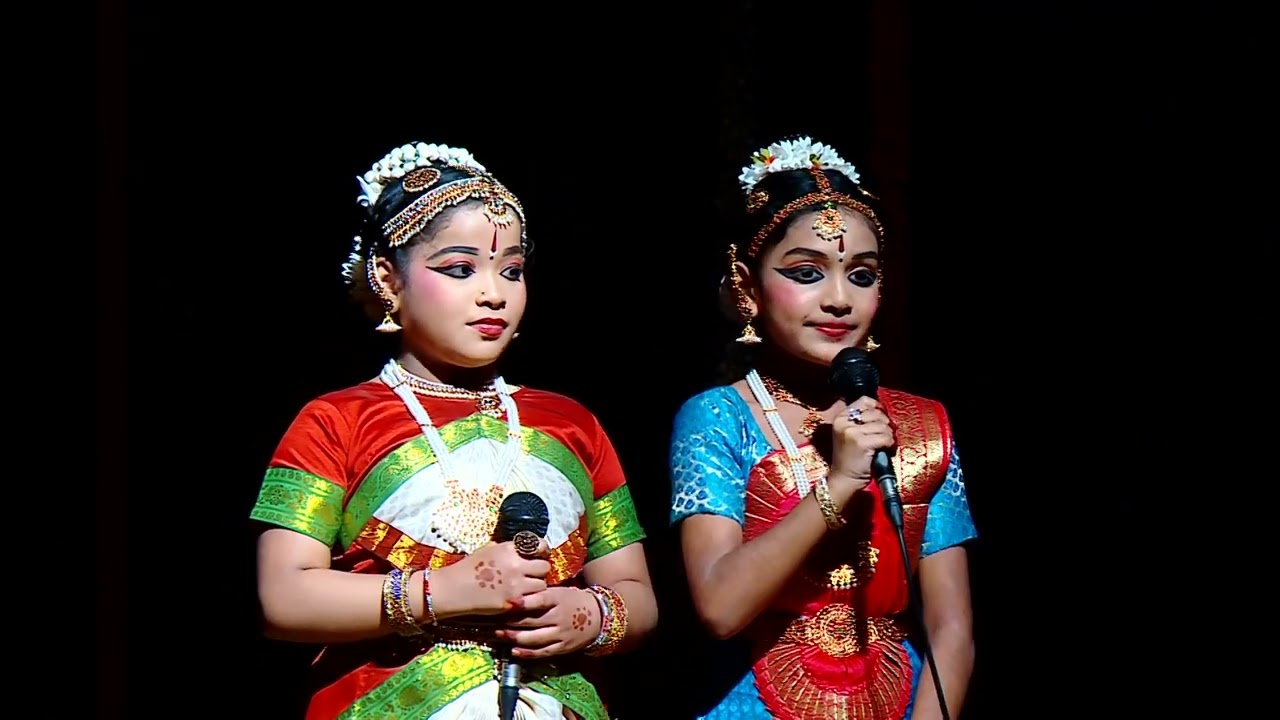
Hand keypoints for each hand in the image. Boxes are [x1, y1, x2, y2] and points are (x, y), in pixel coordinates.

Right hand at [431, 540, 550, 617]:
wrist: (453, 589)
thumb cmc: (467, 569)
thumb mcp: (486, 550)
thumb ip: (506, 549)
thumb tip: (519, 548)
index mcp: (509, 549)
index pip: (539, 545)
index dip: (542, 550)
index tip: (540, 555)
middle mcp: (515, 565)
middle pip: (544, 567)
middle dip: (540, 571)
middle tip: (532, 576)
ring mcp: (515, 585)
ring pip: (542, 585)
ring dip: (536, 588)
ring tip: (526, 590)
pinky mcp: (513, 602)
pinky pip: (533, 601)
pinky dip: (530, 600)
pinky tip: (521, 600)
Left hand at [495, 586, 600, 659]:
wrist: (598, 617)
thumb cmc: (572, 600)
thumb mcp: (559, 591)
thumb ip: (540, 592)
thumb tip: (514, 590)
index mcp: (559, 598)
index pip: (539, 600)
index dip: (522, 602)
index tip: (507, 602)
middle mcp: (559, 617)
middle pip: (531, 621)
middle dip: (510, 622)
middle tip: (491, 620)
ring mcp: (561, 634)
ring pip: (534, 638)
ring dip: (514, 637)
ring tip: (498, 634)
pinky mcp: (562, 648)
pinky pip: (542, 652)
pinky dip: (526, 653)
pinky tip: (513, 650)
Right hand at [828, 396, 894, 487]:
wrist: (844, 479)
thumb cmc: (850, 458)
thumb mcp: (850, 433)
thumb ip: (861, 420)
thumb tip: (883, 411)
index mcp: (840, 417)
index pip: (864, 400)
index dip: (877, 408)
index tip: (882, 419)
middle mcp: (843, 422)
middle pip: (876, 413)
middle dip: (885, 424)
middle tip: (885, 436)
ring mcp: (851, 432)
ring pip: (883, 425)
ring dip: (889, 436)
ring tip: (885, 445)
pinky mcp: (861, 443)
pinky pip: (885, 437)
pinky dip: (890, 444)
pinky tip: (886, 450)